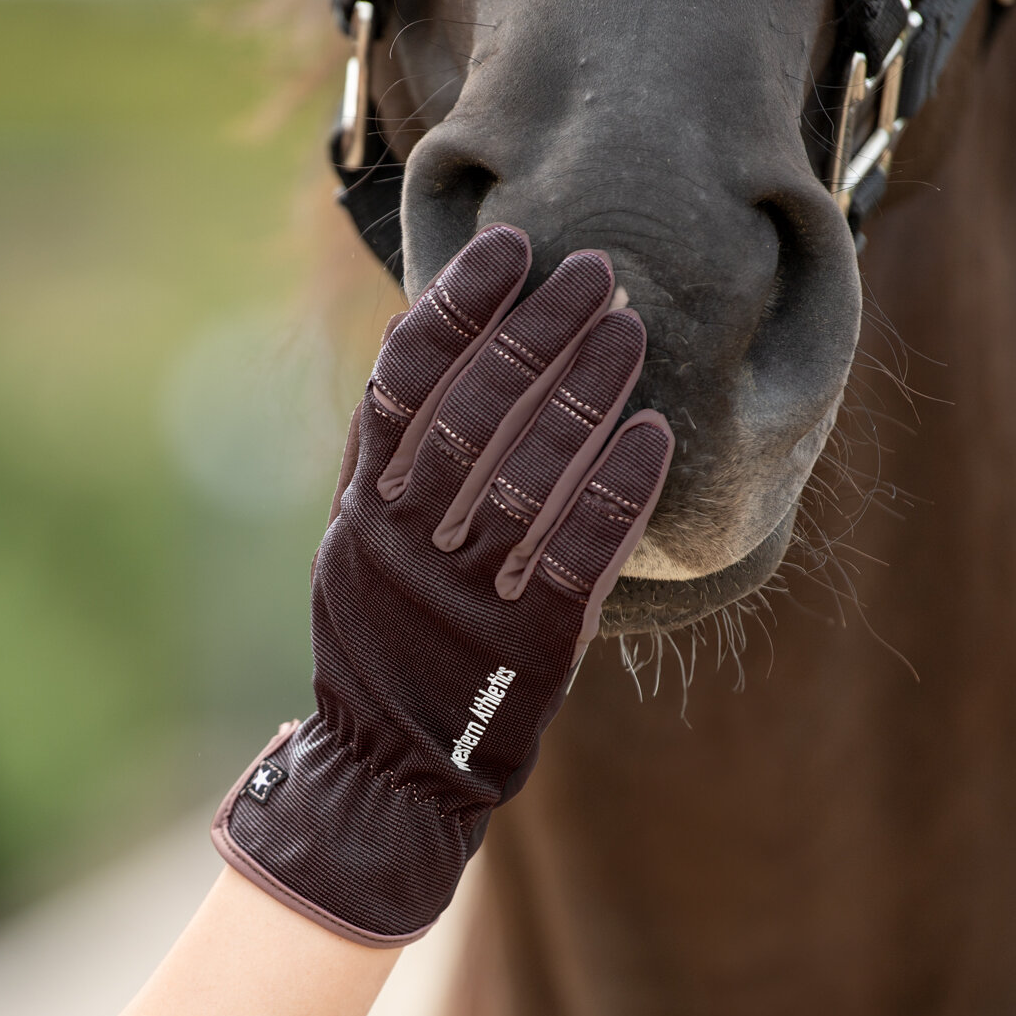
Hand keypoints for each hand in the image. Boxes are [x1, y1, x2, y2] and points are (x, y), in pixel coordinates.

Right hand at [212, 224, 672, 944]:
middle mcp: (408, 540)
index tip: (510, 247)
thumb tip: (422, 335)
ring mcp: (469, 590)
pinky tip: (655, 434)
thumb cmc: (386, 641)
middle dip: (541, 327)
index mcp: (364, 506)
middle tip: (597, 271)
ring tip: (630, 329)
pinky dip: (621, 487)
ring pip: (534, 468)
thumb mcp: (359, 544)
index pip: (406, 378)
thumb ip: (389, 456)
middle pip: (479, 407)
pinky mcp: (530, 640)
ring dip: (589, 389)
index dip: (459, 303)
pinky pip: (582, 549)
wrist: (393, 768)